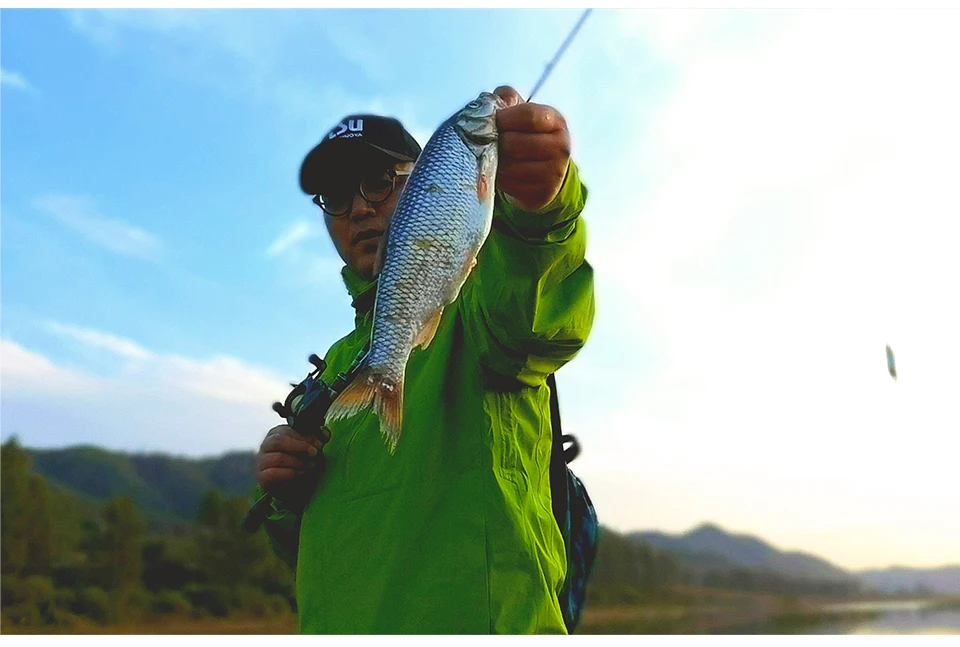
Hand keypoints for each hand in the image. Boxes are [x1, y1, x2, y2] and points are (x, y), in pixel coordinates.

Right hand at [256, 424, 327, 494]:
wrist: (292, 486)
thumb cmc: (300, 463)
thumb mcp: (310, 450)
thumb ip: (316, 440)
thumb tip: (326, 433)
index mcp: (277, 434)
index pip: (287, 430)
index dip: (305, 436)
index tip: (320, 443)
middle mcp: (266, 445)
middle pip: (278, 441)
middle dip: (300, 446)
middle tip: (315, 453)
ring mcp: (261, 461)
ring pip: (277, 457)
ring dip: (297, 462)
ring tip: (311, 466)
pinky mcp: (261, 477)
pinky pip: (272, 473)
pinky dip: (289, 473)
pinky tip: (300, 473)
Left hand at [493, 85, 571, 211]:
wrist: (544, 172)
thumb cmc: (526, 135)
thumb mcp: (520, 112)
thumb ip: (507, 98)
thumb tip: (496, 98)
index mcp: (556, 122)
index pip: (528, 116)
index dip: (504, 118)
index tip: (492, 121)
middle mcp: (561, 148)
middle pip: (515, 143)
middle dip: (495, 142)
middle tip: (488, 142)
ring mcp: (554, 173)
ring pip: (509, 166)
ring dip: (493, 162)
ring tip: (492, 156)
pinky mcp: (542, 194)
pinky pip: (509, 185)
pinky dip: (498, 179)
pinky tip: (498, 172)